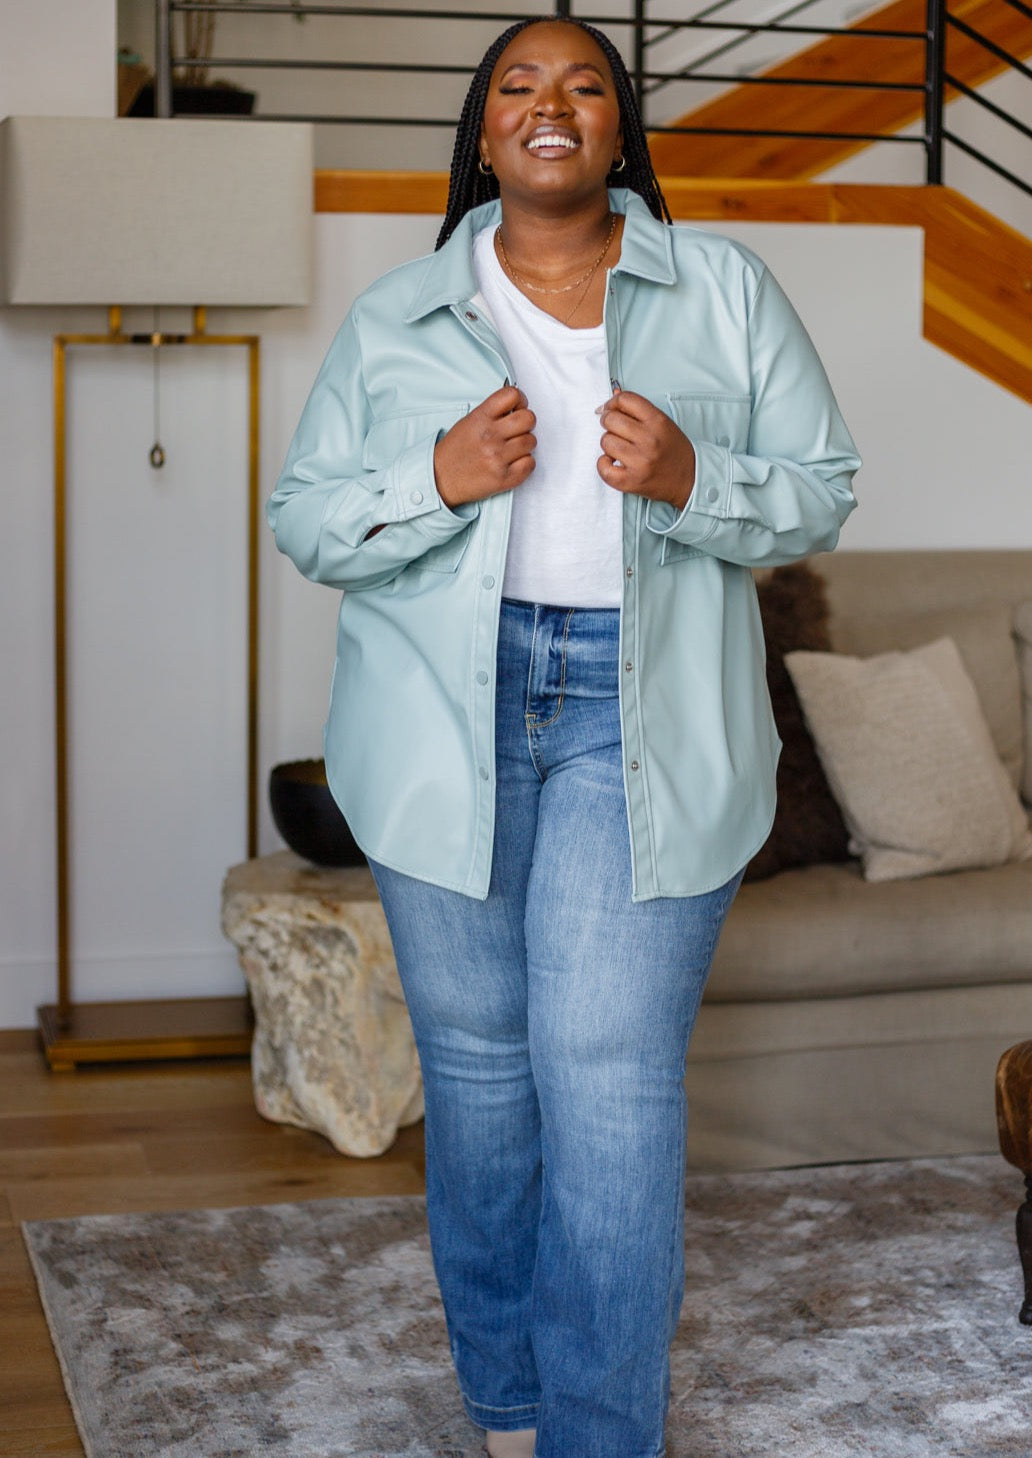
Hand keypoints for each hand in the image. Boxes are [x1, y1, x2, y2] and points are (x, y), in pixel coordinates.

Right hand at [434, 386, 536, 507]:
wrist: (440, 479)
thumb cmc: (455, 452)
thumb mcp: (468, 422)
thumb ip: (492, 413)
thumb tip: (517, 407)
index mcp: (480, 418)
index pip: (512, 395)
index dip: (520, 400)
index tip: (518, 408)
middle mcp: (490, 436)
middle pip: (529, 418)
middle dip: (526, 423)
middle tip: (517, 430)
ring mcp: (497, 458)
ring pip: (531, 441)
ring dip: (525, 445)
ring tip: (511, 449)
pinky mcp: (504, 478)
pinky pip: (530, 464)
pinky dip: (525, 463)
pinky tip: (513, 462)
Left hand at [597, 389, 695, 509]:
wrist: (690, 478)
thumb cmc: (672, 449)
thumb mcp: (662, 423)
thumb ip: (638, 411)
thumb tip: (612, 398)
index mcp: (658, 421)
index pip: (626, 400)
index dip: (613, 402)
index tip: (610, 409)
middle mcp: (649, 440)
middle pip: (610, 420)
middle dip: (608, 422)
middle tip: (615, 430)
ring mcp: (640, 462)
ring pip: (605, 442)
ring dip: (609, 444)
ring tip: (620, 449)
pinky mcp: (631, 481)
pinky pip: (603, 468)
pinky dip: (603, 464)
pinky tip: (613, 462)